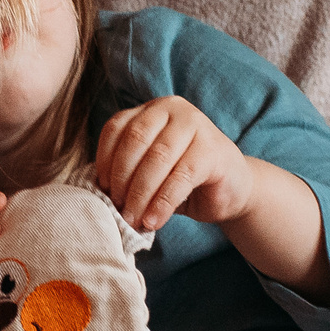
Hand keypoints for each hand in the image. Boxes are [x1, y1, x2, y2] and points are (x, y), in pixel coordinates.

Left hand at [96, 97, 254, 232]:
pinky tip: (154, 221)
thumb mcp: (150, 168)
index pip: (117, 127)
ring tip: (134, 219)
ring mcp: (196, 125)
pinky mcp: (213, 150)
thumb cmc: (183, 179)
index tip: (102, 189)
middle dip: (122, 179)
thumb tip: (97, 190)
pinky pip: (180, 178)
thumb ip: (128, 169)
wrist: (232, 188)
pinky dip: (163, 203)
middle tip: (119, 209)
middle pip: (135, 141)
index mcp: (152, 110)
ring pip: (157, 159)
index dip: (105, 160)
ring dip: (141, 195)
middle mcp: (173, 108)